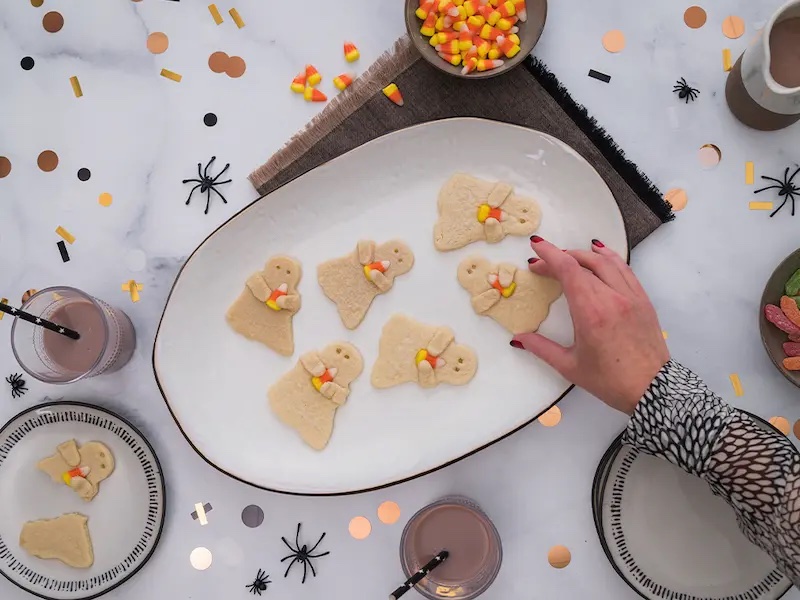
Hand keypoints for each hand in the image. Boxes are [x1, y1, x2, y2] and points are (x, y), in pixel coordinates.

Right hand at [511, 237, 668, 414]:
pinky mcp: (643, 300)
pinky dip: (609, 258)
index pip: (567, 269)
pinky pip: (624, 270)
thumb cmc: (610, 381)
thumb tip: (518, 339)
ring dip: (583, 254)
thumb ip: (541, 348)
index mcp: (591, 312)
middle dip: (559, 258)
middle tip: (542, 264)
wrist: (653, 389)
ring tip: (567, 255)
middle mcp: (612, 298)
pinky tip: (600, 256)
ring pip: (606, 261)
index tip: (536, 245)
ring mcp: (630, 296)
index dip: (549, 254)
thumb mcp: (570, 366)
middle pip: (583, 263)